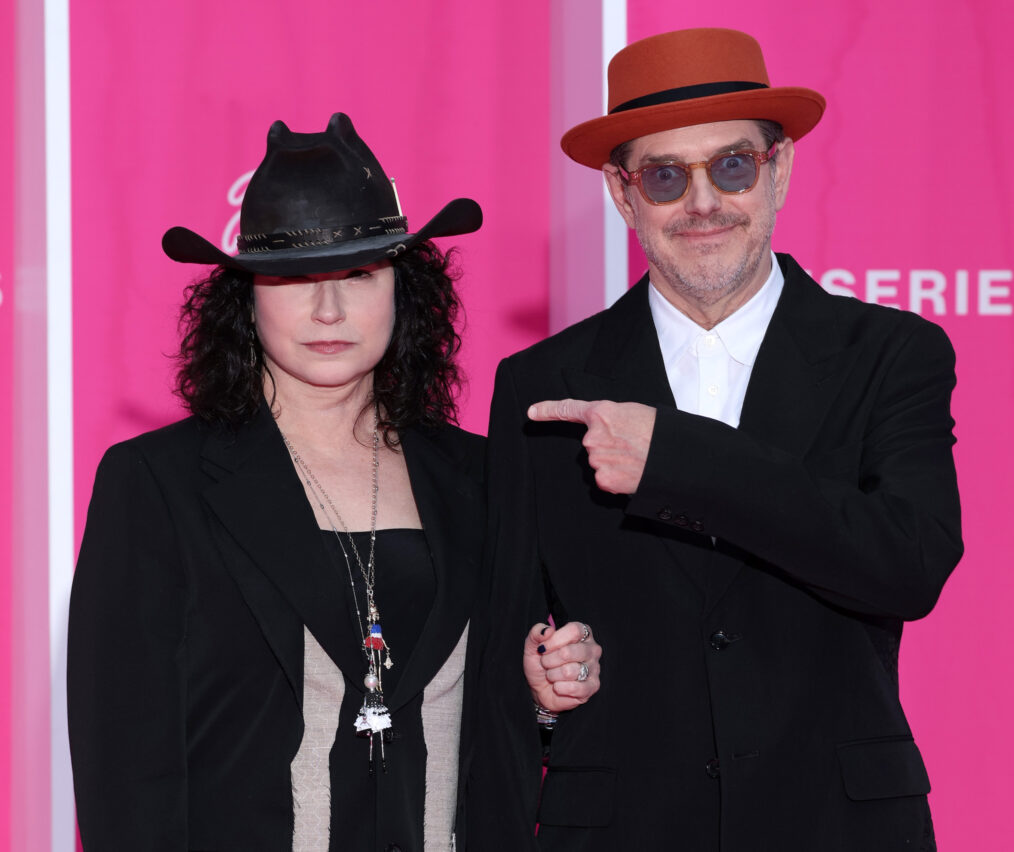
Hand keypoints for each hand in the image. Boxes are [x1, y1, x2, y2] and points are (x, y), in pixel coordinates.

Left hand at [523, 621, 601, 712]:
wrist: (541, 689)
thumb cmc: (541, 664)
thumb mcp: (533, 645)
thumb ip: (537, 632)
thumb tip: (548, 630)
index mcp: (582, 633)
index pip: (574, 631)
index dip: (555, 640)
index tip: (542, 648)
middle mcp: (592, 649)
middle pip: (569, 652)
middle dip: (549, 660)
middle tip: (545, 663)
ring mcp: (595, 668)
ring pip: (569, 671)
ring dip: (553, 675)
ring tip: (552, 675)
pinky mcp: (593, 686)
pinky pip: (574, 688)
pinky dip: (560, 688)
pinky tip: (558, 686)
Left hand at [528, 399, 655, 493]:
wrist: (674, 457)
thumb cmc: (659, 433)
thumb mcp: (634, 413)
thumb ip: (612, 420)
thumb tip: (608, 431)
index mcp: (602, 413)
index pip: (568, 410)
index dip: (548, 410)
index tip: (532, 412)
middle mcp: (593, 436)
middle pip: (592, 443)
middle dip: (608, 446)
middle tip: (632, 446)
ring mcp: (596, 459)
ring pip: (598, 462)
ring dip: (614, 463)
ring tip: (636, 459)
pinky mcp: (603, 479)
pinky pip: (605, 479)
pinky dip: (617, 479)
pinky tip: (632, 473)